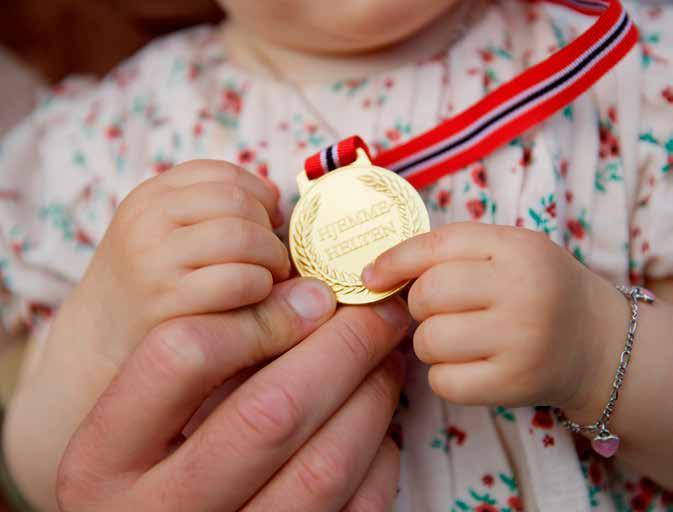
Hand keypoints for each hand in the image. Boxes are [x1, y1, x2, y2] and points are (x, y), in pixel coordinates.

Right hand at [55, 279, 411, 511]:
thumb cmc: (147, 467)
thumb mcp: (138, 419)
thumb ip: (198, 364)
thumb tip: (307, 299)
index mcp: (101, 460)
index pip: (180, 357)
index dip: (259, 317)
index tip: (312, 294)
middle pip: (271, 412)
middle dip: (343, 348)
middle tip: (377, 314)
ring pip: (323, 467)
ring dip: (372, 398)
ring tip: (387, 360)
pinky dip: (378, 458)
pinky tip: (377, 424)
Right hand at [77, 159, 288, 360]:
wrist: (97, 342)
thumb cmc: (148, 284)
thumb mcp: (163, 233)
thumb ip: (211, 210)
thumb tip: (275, 195)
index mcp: (150, 197)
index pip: (223, 174)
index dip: (260, 194)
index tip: (271, 220)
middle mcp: (148, 221)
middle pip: (237, 202)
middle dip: (268, 230)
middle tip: (274, 257)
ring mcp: (154, 261)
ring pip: (241, 236)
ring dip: (271, 258)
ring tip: (271, 277)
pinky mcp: (168, 303)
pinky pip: (238, 280)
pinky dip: (261, 286)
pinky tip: (257, 297)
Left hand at [361, 222, 623, 413]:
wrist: (598, 343)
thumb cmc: (538, 290)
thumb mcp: (509, 251)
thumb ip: (452, 252)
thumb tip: (376, 273)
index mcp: (518, 247)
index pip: (437, 245)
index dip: (395, 260)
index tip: (371, 276)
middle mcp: (523, 290)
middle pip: (427, 295)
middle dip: (419, 304)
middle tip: (439, 310)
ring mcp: (522, 340)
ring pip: (429, 340)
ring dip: (430, 341)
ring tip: (458, 338)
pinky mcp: (515, 384)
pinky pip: (443, 381)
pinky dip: (444, 375)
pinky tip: (469, 366)